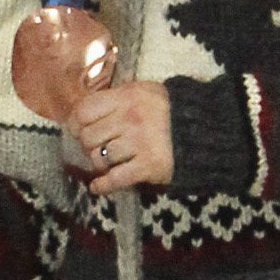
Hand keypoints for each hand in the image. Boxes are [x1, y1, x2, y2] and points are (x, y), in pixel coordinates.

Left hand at [69, 79, 172, 194]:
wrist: (204, 131)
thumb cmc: (168, 111)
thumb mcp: (144, 93)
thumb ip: (116, 99)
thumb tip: (81, 115)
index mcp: (128, 96)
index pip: (85, 110)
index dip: (76, 122)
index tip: (77, 129)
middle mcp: (131, 118)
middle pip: (89, 136)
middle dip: (89, 145)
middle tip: (99, 147)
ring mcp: (140, 142)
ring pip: (100, 158)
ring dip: (100, 163)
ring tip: (107, 162)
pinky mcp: (148, 165)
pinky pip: (115, 179)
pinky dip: (103, 185)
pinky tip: (97, 187)